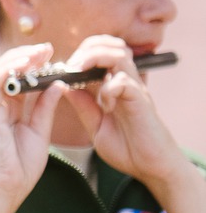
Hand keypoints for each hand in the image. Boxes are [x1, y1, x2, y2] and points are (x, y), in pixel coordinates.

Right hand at [0, 44, 65, 207]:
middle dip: (26, 56)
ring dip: (17, 58)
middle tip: (47, 48)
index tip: (52, 55)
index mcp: (8, 110)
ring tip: (38, 52)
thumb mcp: (40, 131)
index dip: (33, 64)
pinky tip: (26, 63)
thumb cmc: (20, 167)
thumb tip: (58, 84)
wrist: (6, 188)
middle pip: (6, 71)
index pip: (18, 79)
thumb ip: (45, 108)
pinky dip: (8, 69)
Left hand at [61, 36, 187, 185]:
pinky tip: (106, 105)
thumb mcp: (95, 126)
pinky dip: (109, 88)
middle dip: (85, 50)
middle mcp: (125, 83)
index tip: (62, 70)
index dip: (79, 55)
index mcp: (112, 86)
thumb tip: (65, 86)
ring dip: (95, 60)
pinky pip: (125, 81)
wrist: (151, 167)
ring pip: (119, 55)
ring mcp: (134, 90)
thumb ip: (83, 106)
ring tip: (80, 75)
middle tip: (71, 68)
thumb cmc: (127, 148)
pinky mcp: (142, 101)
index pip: (98, 53)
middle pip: (109, 45)